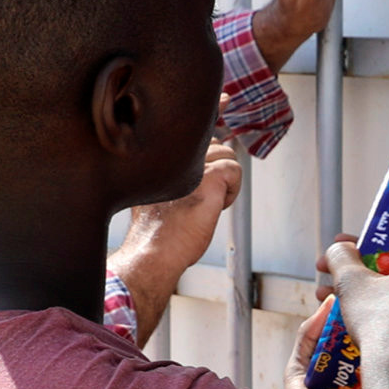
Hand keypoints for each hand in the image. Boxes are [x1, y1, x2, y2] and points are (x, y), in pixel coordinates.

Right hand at [116, 133, 242, 287]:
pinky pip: (235, 170)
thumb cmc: (154, 229)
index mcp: (159, 153)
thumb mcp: (155, 189)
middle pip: (212, 142)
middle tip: (201, 195)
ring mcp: (193, 164)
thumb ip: (171, 170)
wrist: (153, 251)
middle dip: (214, 167)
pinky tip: (217, 207)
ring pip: (226, 153)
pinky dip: (232, 191)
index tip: (199, 180)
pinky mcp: (211, 178)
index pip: (193, 137)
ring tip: (207, 201)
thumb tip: (196, 162)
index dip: (202, 157)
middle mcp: (174, 152)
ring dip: (223, 178)